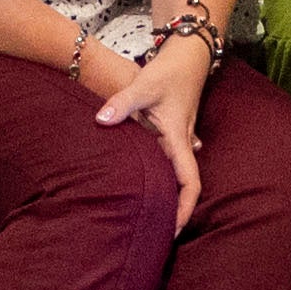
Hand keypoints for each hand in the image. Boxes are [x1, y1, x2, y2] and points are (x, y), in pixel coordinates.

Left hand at [79, 31, 212, 231]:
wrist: (188, 55)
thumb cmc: (170, 70)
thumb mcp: (144, 85)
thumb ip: (122, 104)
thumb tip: (101, 120)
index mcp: (179, 139)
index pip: (190, 183)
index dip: (184, 209)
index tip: (174, 230)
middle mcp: (183, 144)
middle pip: (182, 185)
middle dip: (174, 210)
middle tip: (154, 234)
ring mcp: (179, 140)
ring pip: (175, 174)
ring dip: (167, 195)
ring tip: (147, 216)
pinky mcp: (172, 133)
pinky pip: (168, 162)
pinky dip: (161, 177)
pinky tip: (143, 184)